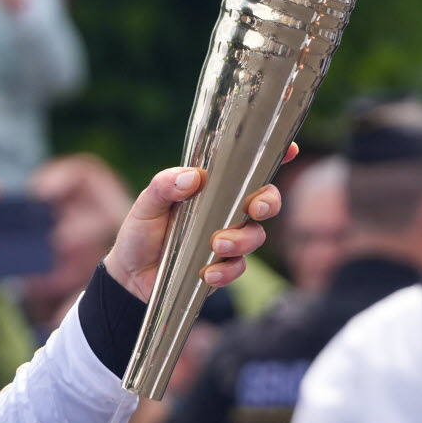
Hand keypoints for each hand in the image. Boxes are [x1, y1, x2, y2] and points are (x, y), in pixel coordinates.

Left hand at [105, 144, 297, 301]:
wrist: (131, 273)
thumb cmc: (142, 229)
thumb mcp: (147, 202)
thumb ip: (164, 185)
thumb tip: (192, 177)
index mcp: (215, 187)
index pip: (250, 167)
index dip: (276, 155)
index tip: (290, 148)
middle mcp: (228, 210)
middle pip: (266, 200)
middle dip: (269, 201)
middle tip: (257, 206)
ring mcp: (228, 239)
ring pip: (255, 235)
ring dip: (242, 239)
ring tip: (218, 244)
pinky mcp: (222, 267)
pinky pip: (237, 268)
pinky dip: (226, 271)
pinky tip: (208, 274)